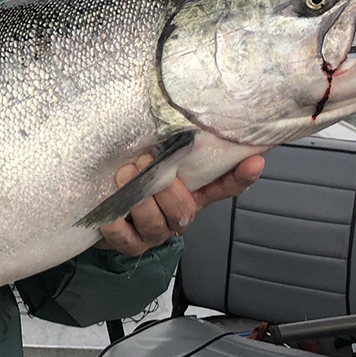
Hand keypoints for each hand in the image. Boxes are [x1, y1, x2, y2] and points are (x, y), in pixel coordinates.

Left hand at [96, 153, 265, 256]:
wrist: (100, 210)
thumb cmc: (131, 181)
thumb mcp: (153, 162)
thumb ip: (168, 147)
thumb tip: (174, 111)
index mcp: (191, 193)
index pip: (225, 187)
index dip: (241, 177)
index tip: (254, 161)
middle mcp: (177, 216)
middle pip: (184, 210)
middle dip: (165, 187)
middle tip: (145, 162)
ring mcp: (154, 233)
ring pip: (156, 223)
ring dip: (139, 198)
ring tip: (124, 175)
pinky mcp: (129, 245)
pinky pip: (126, 237)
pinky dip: (116, 223)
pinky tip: (110, 211)